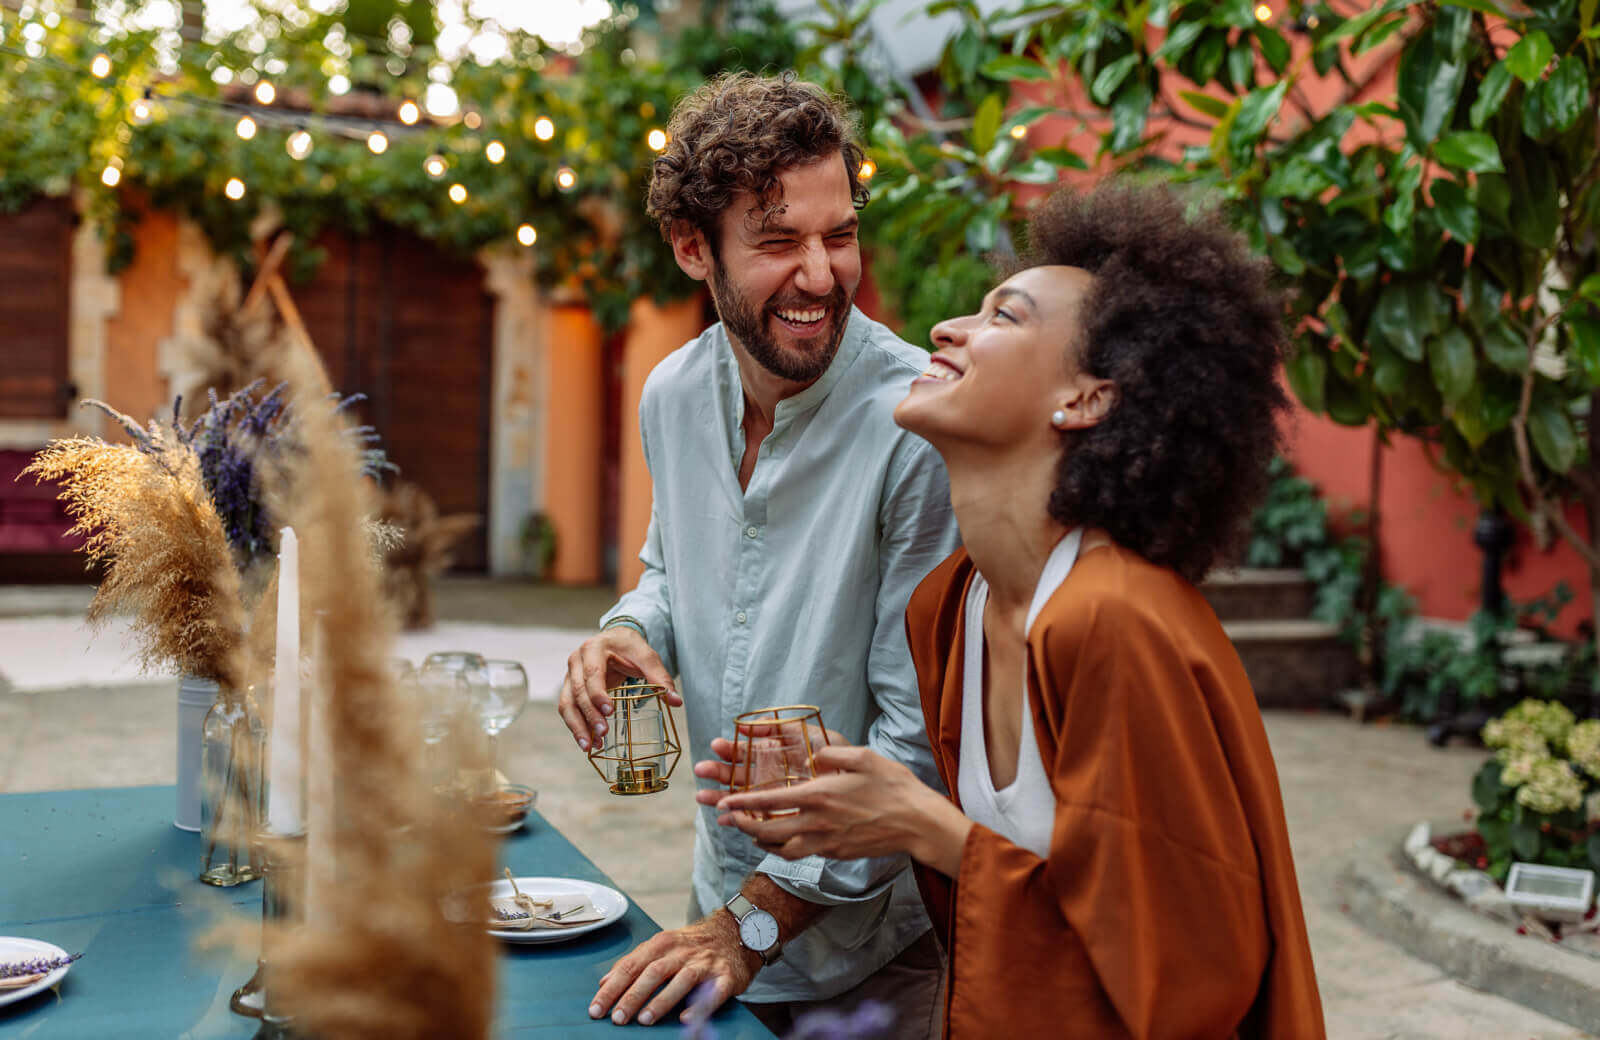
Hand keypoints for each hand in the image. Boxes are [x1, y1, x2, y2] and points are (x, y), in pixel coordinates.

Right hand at [557, 627, 680, 751]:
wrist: (615, 639)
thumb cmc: (629, 648)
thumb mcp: (647, 657)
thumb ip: (660, 678)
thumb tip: (676, 701)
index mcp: (593, 648)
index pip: (592, 673)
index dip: (598, 694)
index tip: (610, 711)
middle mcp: (576, 661)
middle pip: (577, 691)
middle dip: (589, 715)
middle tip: (602, 733)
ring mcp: (570, 675)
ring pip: (567, 703)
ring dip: (577, 726)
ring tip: (590, 746)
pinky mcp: (570, 688)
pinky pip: (568, 709)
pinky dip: (577, 726)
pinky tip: (589, 742)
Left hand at [589, 911, 760, 1026]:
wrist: (736, 932)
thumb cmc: (692, 945)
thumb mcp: (661, 946)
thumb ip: (633, 963)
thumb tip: (604, 983)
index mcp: (662, 943)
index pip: (631, 966)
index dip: (612, 988)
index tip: (596, 1008)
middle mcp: (682, 951)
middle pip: (653, 972)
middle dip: (632, 996)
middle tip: (617, 1018)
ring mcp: (705, 963)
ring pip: (681, 980)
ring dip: (661, 1000)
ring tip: (644, 1020)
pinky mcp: (725, 977)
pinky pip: (712, 993)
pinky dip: (700, 1006)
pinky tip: (687, 1018)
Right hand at [691, 724, 847, 812]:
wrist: (856, 780)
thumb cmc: (832, 753)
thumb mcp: (807, 734)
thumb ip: (779, 728)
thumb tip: (746, 727)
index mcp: (772, 753)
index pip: (744, 751)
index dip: (729, 749)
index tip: (716, 745)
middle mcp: (767, 774)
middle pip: (736, 773)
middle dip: (717, 771)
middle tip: (702, 769)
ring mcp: (771, 794)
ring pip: (739, 795)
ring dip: (719, 795)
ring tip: (702, 796)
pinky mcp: (777, 813)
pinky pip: (754, 817)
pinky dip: (737, 819)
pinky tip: (723, 819)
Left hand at [714, 746, 971, 870]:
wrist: (917, 823)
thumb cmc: (893, 787)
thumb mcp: (864, 757)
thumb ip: (833, 753)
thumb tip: (813, 754)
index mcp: (819, 796)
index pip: (769, 801)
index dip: (742, 804)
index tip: (724, 804)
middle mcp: (817, 822)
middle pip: (768, 831)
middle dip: (743, 826)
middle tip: (729, 820)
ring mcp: (826, 842)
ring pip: (781, 849)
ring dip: (761, 841)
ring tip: (750, 833)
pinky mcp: (836, 853)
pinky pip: (801, 855)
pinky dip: (784, 850)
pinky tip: (781, 842)